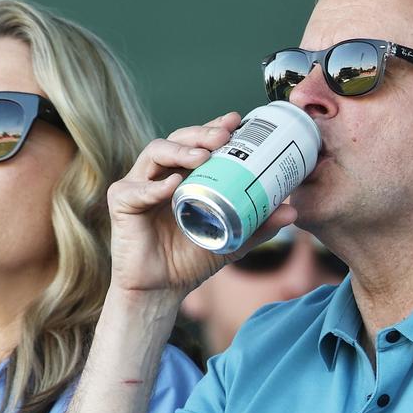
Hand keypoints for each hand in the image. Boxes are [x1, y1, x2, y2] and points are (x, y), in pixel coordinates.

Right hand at [107, 112, 297, 297]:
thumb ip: (258, 226)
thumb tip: (291, 210)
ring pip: (154, 153)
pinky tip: (173, 184)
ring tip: (203, 156)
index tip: (236, 121)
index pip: (196, 142)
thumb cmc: (189, 261)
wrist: (161, 291)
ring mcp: (137, 186)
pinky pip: (136, 190)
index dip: (213, 127)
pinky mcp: (121, 203)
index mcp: (182, 176)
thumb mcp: (231, 240)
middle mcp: (158, 174)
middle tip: (223, 136)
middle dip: (200, 133)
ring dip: (179, 150)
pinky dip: (154, 187)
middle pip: (176, 140)